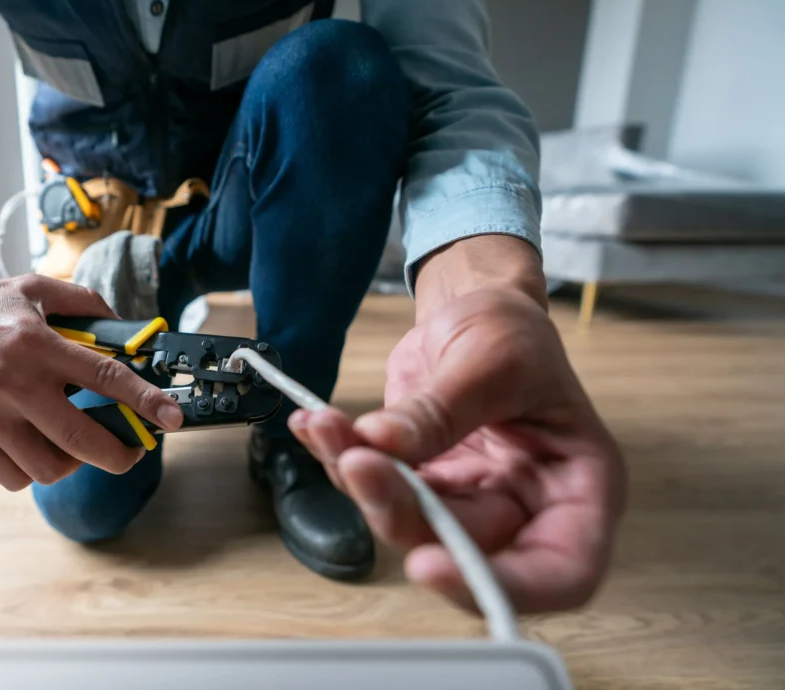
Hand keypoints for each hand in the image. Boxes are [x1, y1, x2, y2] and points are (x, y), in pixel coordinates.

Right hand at [0, 251, 183, 490]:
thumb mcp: (30, 287)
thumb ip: (80, 302)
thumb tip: (120, 324)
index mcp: (36, 344)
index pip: (105, 377)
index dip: (145, 402)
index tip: (172, 418)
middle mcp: (14, 384)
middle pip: (84, 440)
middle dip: (121, 454)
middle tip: (131, 450)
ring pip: (49, 467)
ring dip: (72, 462)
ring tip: (72, 443)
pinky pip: (14, 477)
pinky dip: (31, 469)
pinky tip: (34, 446)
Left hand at [289, 236, 625, 613]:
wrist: (474, 308)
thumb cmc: (512, 332)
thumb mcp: (494, 357)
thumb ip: (443, 408)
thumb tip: (383, 445)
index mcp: (580, 489)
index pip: (561, 573)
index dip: (502, 587)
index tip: (428, 563)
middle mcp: (526, 509)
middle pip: (463, 548)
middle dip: (400, 510)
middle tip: (355, 461)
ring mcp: (468, 501)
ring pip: (407, 524)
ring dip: (358, 482)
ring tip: (325, 427)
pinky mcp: (421, 484)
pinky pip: (377, 490)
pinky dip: (340, 459)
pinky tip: (315, 425)